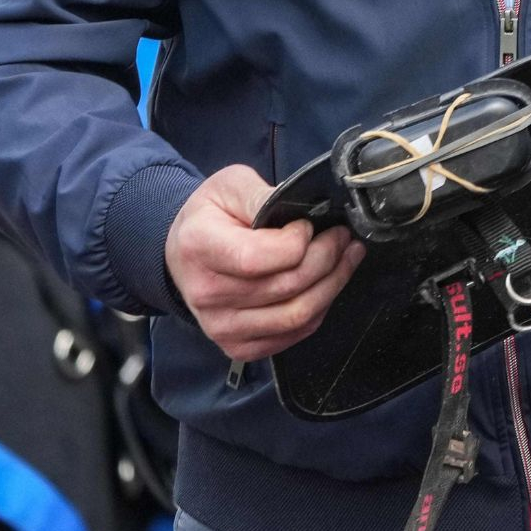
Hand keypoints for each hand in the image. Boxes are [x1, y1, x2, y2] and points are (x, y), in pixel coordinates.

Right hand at [165, 165, 363, 363]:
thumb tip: (300, 210)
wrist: (184, 252)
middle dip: (328, 257)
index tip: (307, 225)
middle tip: (341, 236)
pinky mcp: (237, 345)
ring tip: (346, 256)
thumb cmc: (211, 216)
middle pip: (287, 285)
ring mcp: (220, 325)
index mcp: (199, 247)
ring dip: (333, 283)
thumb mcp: (230, 185)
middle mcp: (207, 293)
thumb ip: (262, 195)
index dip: (296, 242)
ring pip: (297, 315)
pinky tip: (327, 284)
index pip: (258, 257)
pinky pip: (294, 335)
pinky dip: (320, 308)